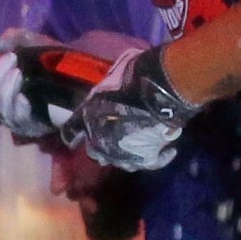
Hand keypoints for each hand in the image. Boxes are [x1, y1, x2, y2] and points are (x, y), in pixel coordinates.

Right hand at [0, 47, 86, 140]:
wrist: (83, 79)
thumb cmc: (55, 62)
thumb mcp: (34, 43)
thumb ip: (15, 38)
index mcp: (1, 84)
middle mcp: (5, 103)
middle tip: (12, 59)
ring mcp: (17, 117)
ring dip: (5, 88)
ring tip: (18, 73)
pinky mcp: (31, 127)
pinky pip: (16, 119)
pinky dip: (17, 107)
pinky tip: (25, 98)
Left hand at [63, 40, 191, 171]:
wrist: (154, 92)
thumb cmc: (131, 78)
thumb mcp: (111, 77)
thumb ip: (107, 89)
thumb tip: (113, 85)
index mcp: (87, 119)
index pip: (70, 132)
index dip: (72, 136)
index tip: (73, 139)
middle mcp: (99, 141)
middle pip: (96, 153)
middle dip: (102, 148)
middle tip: (114, 139)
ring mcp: (121, 154)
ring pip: (122, 162)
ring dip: (127, 156)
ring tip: (137, 148)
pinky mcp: (145, 159)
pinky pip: (154, 162)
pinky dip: (162, 157)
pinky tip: (170, 151)